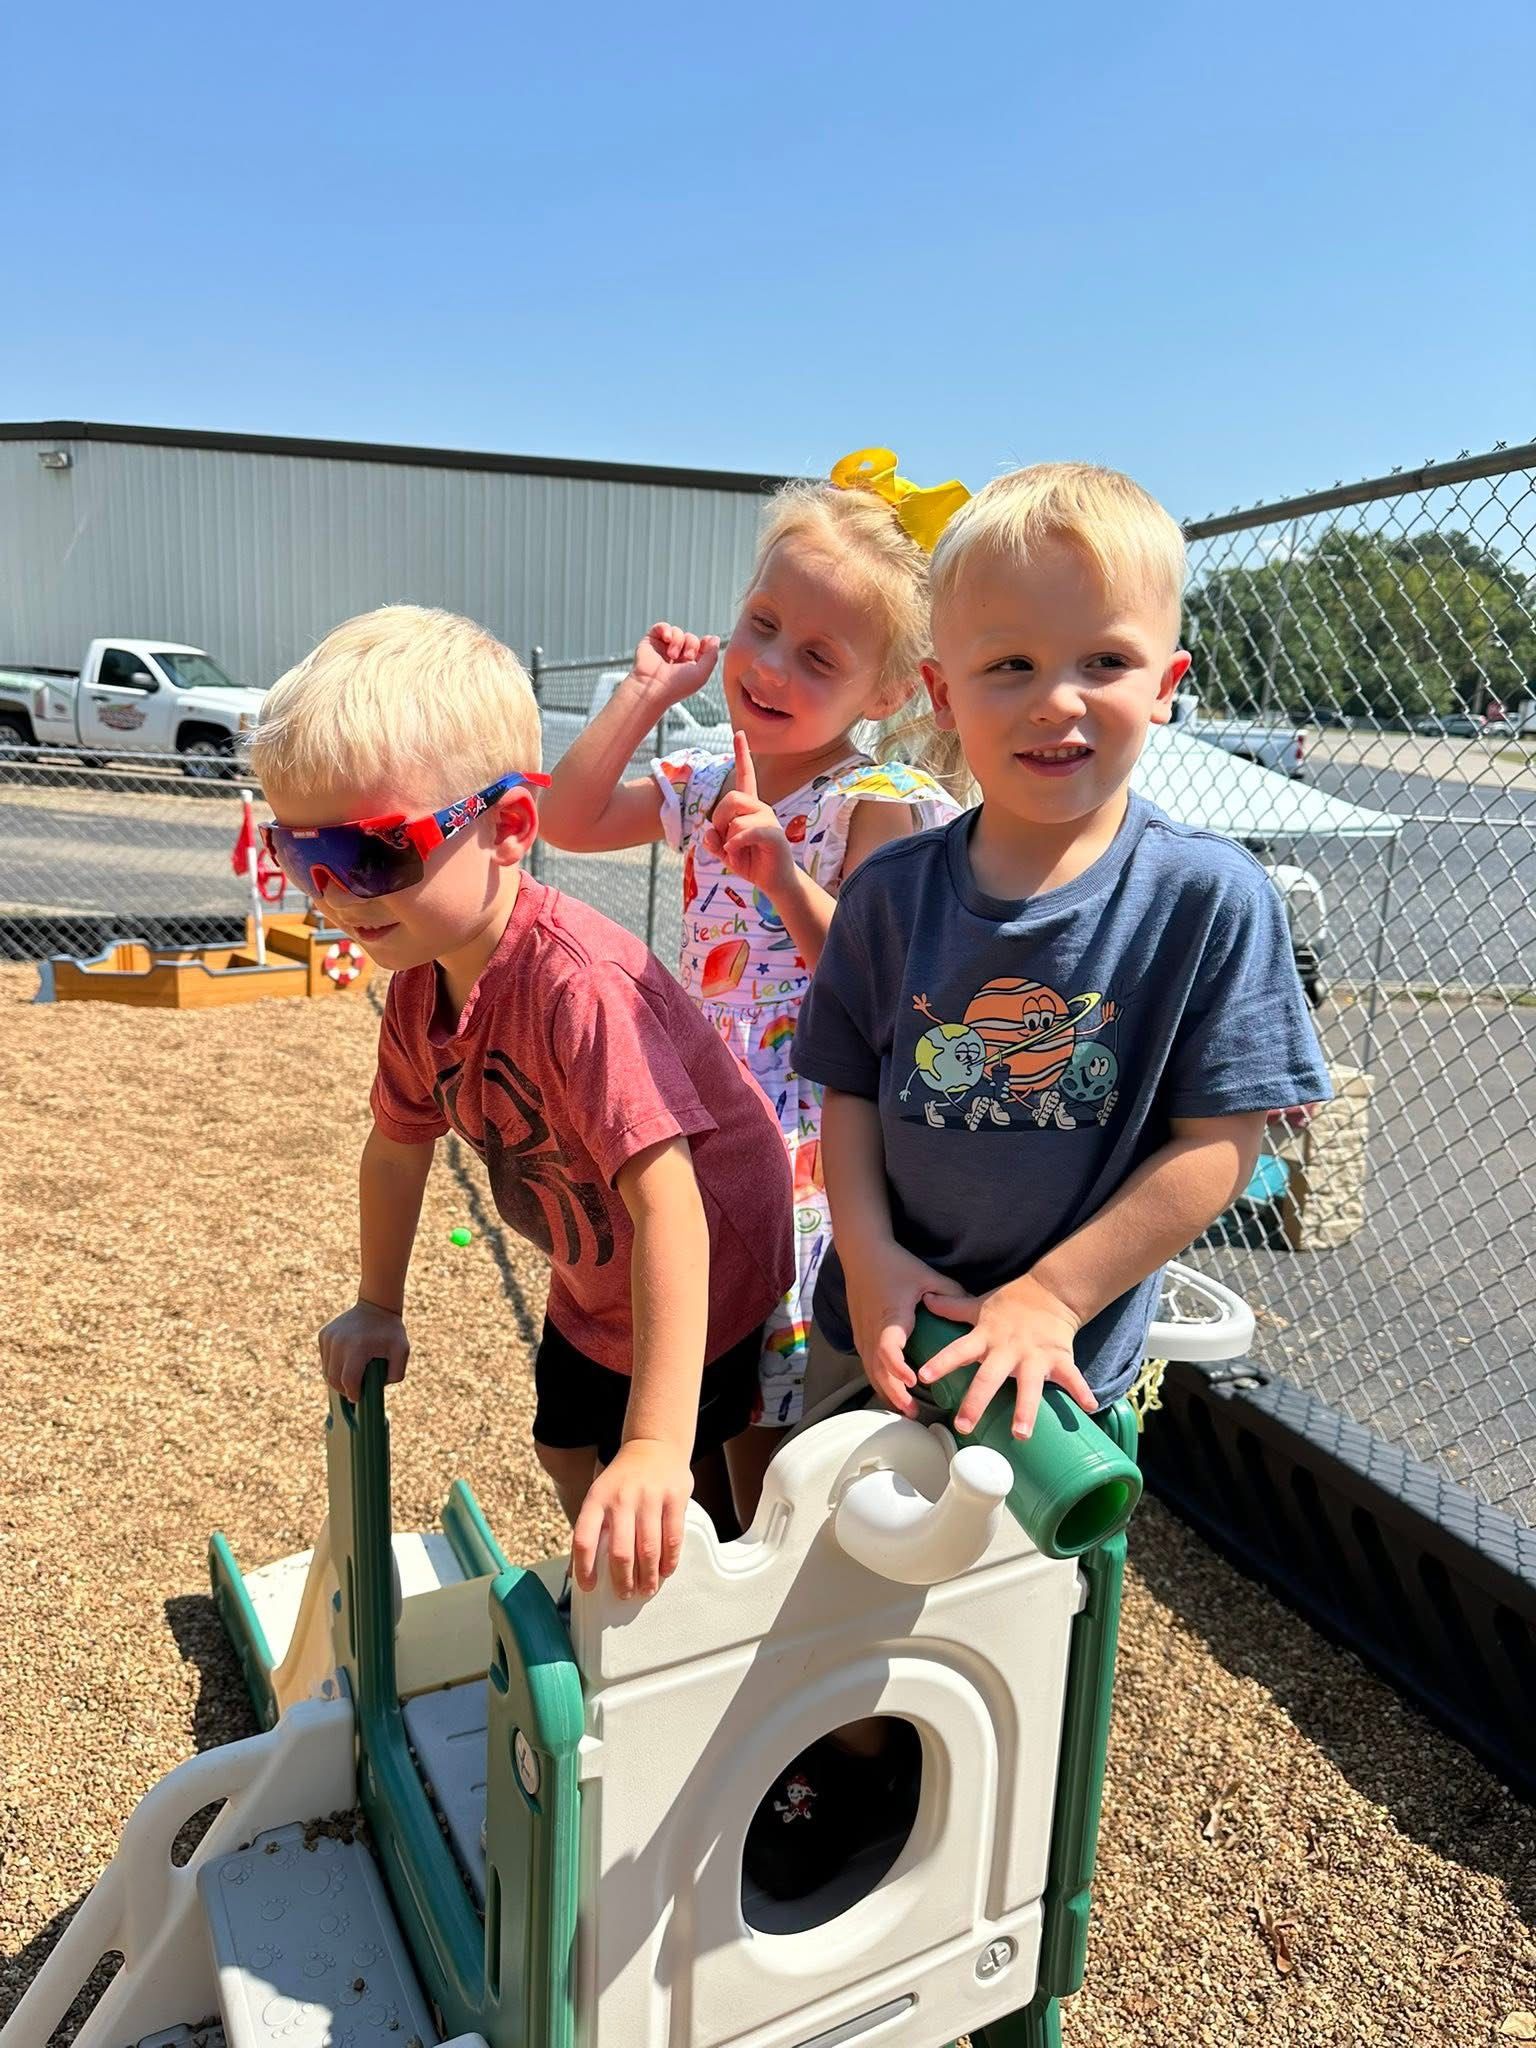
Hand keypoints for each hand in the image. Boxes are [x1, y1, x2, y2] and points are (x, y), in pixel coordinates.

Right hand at [318, 1299, 408, 1399]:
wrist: (376, 1305)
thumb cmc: (391, 1331)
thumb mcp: (402, 1351)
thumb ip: (396, 1373)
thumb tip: (377, 1388)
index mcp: (358, 1347)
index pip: (348, 1380)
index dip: (353, 1393)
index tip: (358, 1398)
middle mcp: (339, 1342)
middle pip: (334, 1378)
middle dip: (344, 1390)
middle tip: (354, 1392)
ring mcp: (329, 1337)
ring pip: (326, 1371)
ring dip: (337, 1379)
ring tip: (351, 1378)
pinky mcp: (324, 1334)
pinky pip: (325, 1360)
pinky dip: (333, 1366)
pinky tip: (346, 1362)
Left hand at [571, 1438, 692, 1599]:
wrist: (654, 1444)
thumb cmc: (621, 1480)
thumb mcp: (598, 1495)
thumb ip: (590, 1530)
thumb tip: (575, 1573)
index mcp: (596, 1499)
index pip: (584, 1539)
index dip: (584, 1567)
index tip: (589, 1587)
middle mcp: (621, 1498)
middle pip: (620, 1551)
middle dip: (623, 1580)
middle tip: (625, 1594)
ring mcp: (650, 1497)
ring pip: (648, 1549)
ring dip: (648, 1576)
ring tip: (646, 1589)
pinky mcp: (674, 1498)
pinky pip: (672, 1537)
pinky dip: (669, 1560)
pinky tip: (665, 1570)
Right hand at [630, 622, 719, 708]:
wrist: (653, 688)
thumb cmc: (677, 686)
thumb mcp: (702, 674)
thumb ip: (712, 656)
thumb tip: (715, 638)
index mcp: (689, 665)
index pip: (701, 646)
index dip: (705, 643)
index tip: (705, 645)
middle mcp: (677, 656)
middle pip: (691, 637)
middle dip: (692, 644)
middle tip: (687, 657)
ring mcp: (663, 649)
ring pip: (677, 632)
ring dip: (678, 641)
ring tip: (672, 655)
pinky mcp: (651, 642)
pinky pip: (662, 627)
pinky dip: (666, 629)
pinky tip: (667, 638)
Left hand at [702, 733, 796, 896]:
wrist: (776, 883)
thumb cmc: (752, 863)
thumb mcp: (725, 852)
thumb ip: (713, 841)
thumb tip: (708, 832)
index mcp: (750, 808)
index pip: (745, 776)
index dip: (742, 755)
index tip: (739, 733)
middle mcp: (761, 808)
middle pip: (731, 798)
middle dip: (720, 819)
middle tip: (724, 840)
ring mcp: (769, 820)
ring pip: (735, 819)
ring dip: (728, 839)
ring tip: (736, 852)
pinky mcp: (773, 835)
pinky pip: (745, 832)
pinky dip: (734, 845)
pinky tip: (736, 854)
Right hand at [844, 1237, 972, 1417]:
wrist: (862, 1253)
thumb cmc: (895, 1264)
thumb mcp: (927, 1276)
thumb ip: (951, 1295)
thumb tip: (976, 1313)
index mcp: (890, 1316)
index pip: (889, 1349)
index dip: (899, 1368)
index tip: (914, 1382)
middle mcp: (872, 1330)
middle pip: (878, 1370)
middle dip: (895, 1393)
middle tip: (914, 1411)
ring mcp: (862, 1334)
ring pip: (871, 1371)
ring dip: (887, 1391)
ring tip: (906, 1410)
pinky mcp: (859, 1335)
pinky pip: (867, 1364)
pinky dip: (879, 1381)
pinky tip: (893, 1392)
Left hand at [915, 1274, 1096, 1437]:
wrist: (1051, 1291)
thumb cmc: (1011, 1303)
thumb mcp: (979, 1305)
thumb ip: (952, 1308)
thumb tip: (926, 1299)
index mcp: (986, 1336)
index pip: (958, 1350)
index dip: (941, 1362)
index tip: (924, 1376)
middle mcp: (1008, 1349)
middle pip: (989, 1377)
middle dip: (976, 1401)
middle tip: (964, 1426)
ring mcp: (1035, 1356)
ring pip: (1029, 1386)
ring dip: (1025, 1410)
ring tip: (1021, 1434)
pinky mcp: (1059, 1358)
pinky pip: (1072, 1377)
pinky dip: (1081, 1392)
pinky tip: (1089, 1408)